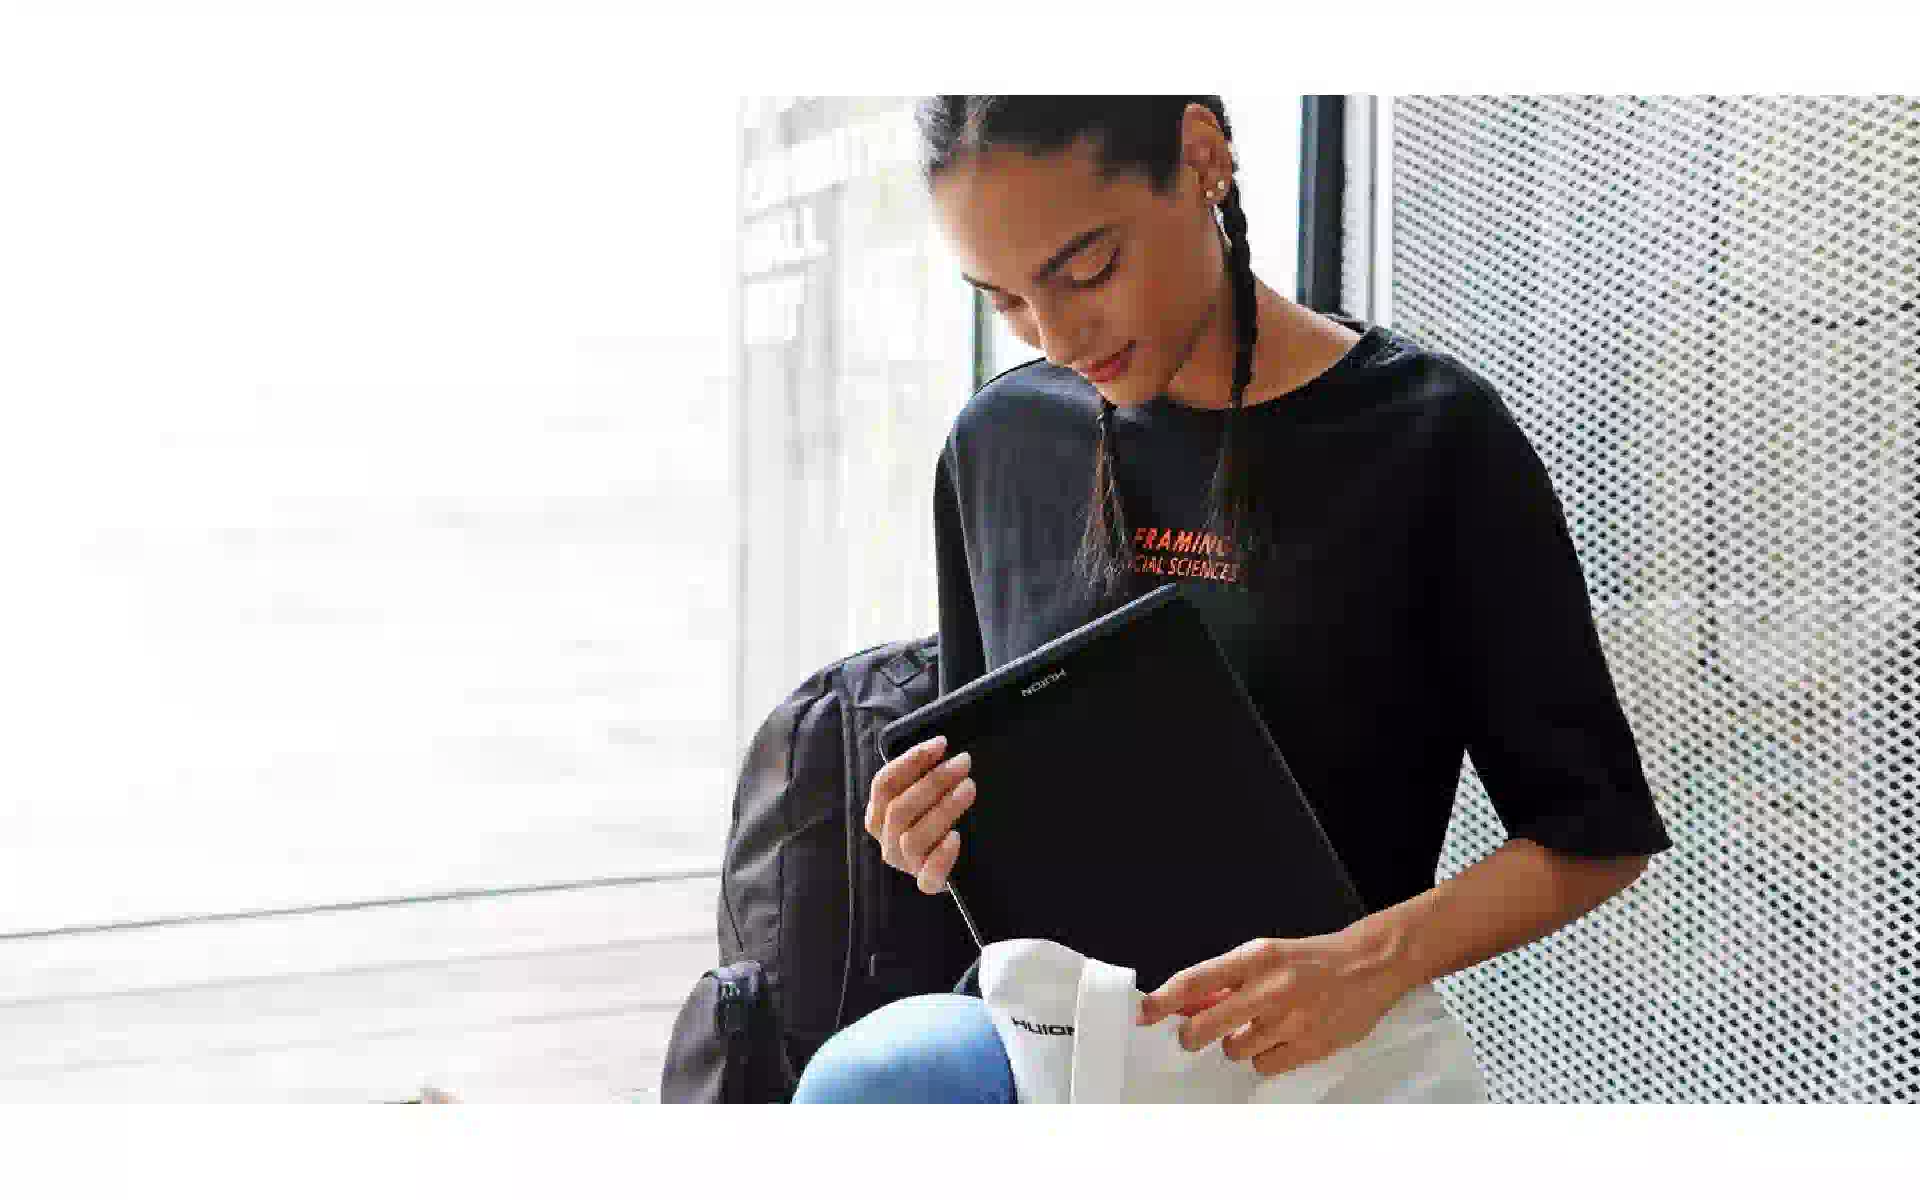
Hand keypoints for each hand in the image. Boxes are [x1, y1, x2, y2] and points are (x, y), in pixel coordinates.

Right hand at [865, 735, 972, 894]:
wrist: (956, 864)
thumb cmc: (937, 819)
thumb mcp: (925, 797)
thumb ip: (923, 778)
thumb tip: (941, 746)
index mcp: (878, 815)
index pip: (884, 784)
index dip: (910, 761)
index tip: (941, 743)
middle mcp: (886, 840)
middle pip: (900, 808)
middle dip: (933, 780)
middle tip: (963, 762)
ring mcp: (905, 864)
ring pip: (914, 837)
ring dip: (943, 808)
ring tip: (969, 787)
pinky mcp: (927, 883)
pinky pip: (928, 876)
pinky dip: (941, 856)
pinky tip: (956, 837)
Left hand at [1134, 928, 1412, 1077]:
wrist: (1369, 965)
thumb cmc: (1310, 960)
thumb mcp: (1264, 956)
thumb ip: (1226, 979)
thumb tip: (1184, 1003)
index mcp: (1255, 957)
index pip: (1195, 981)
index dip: (1164, 1001)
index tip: (1145, 1014)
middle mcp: (1270, 987)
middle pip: (1206, 1026)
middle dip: (1192, 1035)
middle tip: (1194, 1035)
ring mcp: (1290, 1020)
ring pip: (1233, 1049)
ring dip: (1236, 1043)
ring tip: (1259, 1027)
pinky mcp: (1309, 1045)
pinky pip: (1263, 1066)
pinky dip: (1264, 1057)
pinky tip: (1280, 1039)